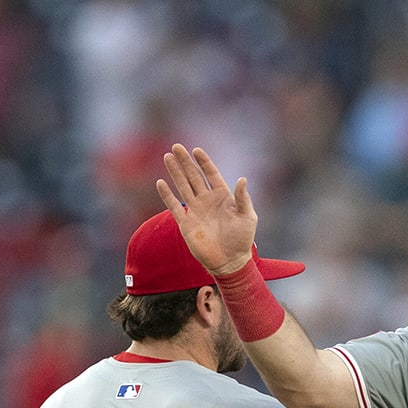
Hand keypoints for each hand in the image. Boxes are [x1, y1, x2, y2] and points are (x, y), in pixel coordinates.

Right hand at [157, 145, 257, 276]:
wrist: (230, 261)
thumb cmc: (242, 240)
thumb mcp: (247, 217)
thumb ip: (243, 198)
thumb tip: (242, 179)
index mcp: (223, 196)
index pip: (211, 174)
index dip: (204, 161)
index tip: (196, 150)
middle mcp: (207, 200)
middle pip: (194, 176)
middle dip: (185, 162)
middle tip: (176, 147)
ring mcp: (196, 211)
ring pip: (183, 186)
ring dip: (175, 172)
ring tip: (168, 157)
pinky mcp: (186, 223)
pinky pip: (174, 206)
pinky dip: (167, 195)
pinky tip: (160, 182)